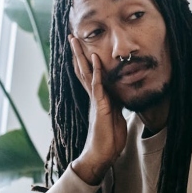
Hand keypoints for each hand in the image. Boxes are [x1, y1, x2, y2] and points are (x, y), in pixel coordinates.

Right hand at [68, 35, 126, 184]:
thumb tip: (119, 97)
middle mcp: (94, 97)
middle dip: (78, 54)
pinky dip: (97, 72)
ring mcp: (96, 101)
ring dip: (82, 57)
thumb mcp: (116, 117)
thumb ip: (115, 105)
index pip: (90, 75)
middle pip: (83, 70)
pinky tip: (94, 60)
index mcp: (98, 98)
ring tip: (76, 42)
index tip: (81, 46)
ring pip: (86, 75)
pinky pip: (98, 87)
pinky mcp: (100, 107)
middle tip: (71, 37)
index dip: (85, 61)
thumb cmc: (109, 139)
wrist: (102, 155)